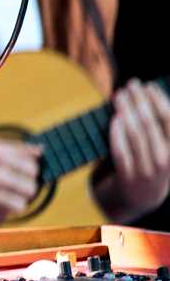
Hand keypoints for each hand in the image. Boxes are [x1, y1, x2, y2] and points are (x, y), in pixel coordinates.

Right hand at [0, 137, 42, 221]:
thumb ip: (14, 147)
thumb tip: (39, 151)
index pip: (31, 167)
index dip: (31, 170)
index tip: (24, 170)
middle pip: (29, 188)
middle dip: (27, 186)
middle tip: (18, 184)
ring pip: (19, 205)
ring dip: (17, 201)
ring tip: (8, 195)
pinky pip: (3, 216)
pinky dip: (2, 211)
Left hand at [104, 78, 169, 217]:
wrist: (145, 196)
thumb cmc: (154, 163)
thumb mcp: (165, 148)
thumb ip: (161, 128)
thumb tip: (150, 95)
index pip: (168, 120)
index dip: (158, 100)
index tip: (148, 85)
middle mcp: (162, 159)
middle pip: (150, 124)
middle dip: (140, 101)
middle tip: (131, 84)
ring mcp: (145, 168)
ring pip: (135, 135)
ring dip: (126, 111)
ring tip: (120, 95)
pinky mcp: (127, 174)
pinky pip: (121, 151)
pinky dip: (117, 134)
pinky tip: (115, 118)